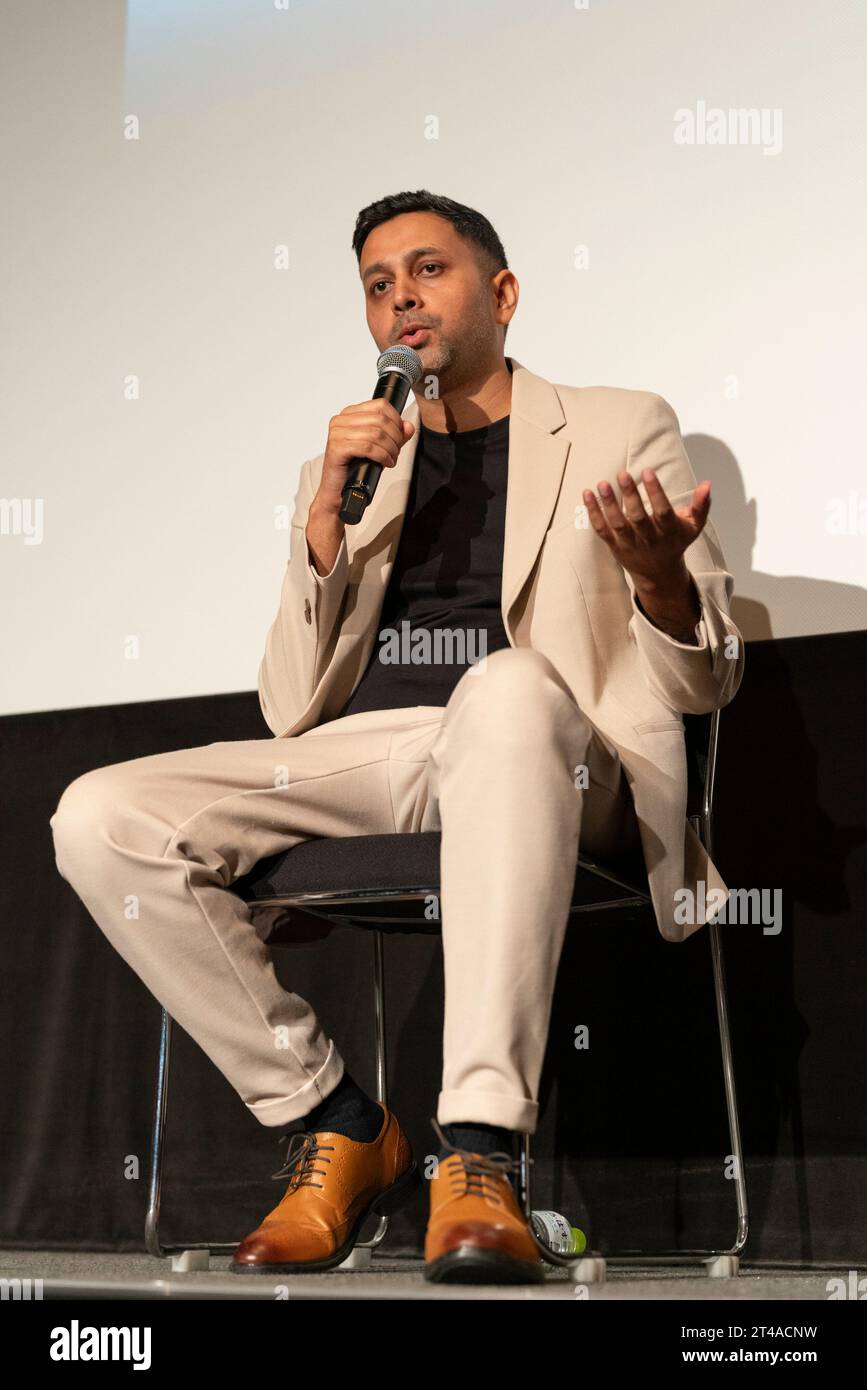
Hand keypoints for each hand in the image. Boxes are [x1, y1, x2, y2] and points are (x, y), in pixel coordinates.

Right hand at [317, 398, 414, 513]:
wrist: (338, 491)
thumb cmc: (354, 469)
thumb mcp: (379, 448)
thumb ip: (394, 435)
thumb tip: (408, 426)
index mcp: (349, 414)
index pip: (380, 405)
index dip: (396, 420)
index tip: (400, 436)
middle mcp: (341, 421)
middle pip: (380, 419)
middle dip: (395, 437)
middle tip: (396, 451)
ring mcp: (337, 434)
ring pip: (376, 433)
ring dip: (390, 449)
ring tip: (391, 459)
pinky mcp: (337, 448)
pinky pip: (368, 447)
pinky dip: (382, 456)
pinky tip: (385, 463)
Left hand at [583, 468, 707, 642]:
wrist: (658, 574)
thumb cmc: (675, 542)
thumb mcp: (693, 527)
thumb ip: (701, 505)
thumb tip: (708, 483)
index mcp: (668, 532)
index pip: (662, 511)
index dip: (655, 492)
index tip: (648, 471)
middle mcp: (648, 539)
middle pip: (638, 518)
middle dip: (630, 496)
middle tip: (622, 474)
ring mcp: (629, 543)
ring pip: (618, 524)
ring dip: (609, 505)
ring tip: (602, 484)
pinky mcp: (614, 545)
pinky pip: (602, 530)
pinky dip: (593, 513)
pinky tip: (587, 494)